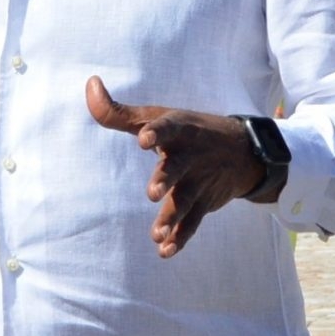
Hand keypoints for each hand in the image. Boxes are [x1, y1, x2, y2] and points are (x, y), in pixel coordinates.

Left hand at [86, 77, 266, 258]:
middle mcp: (191, 155)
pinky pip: (193, 223)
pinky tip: (164, 250)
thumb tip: (90, 85)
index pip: (169, 127)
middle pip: (178, 168)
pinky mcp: (205, 203)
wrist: (245, 150)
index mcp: (179, 129)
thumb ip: (119, 111)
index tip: (144, 138)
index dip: (157, 132)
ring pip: (185, 201)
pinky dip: (180, 238)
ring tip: (156, 234)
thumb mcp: (159, 116)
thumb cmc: (188, 130)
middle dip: (166, 179)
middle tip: (153, 193)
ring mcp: (199, 181)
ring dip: (171, 218)